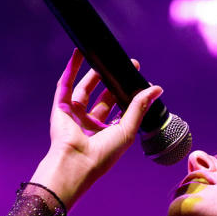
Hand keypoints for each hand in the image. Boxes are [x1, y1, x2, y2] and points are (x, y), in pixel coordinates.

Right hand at [31, 49, 162, 208]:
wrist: (76, 162)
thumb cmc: (102, 155)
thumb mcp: (127, 129)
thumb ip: (139, 107)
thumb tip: (156, 89)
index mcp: (107, 134)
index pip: (119, 110)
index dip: (127, 95)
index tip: (138, 80)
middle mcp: (90, 125)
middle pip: (102, 98)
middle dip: (113, 82)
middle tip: (126, 66)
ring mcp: (74, 116)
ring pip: (84, 89)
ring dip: (93, 72)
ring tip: (104, 56)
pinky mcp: (60, 109)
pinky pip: (65, 85)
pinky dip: (72, 69)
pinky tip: (79, 53)